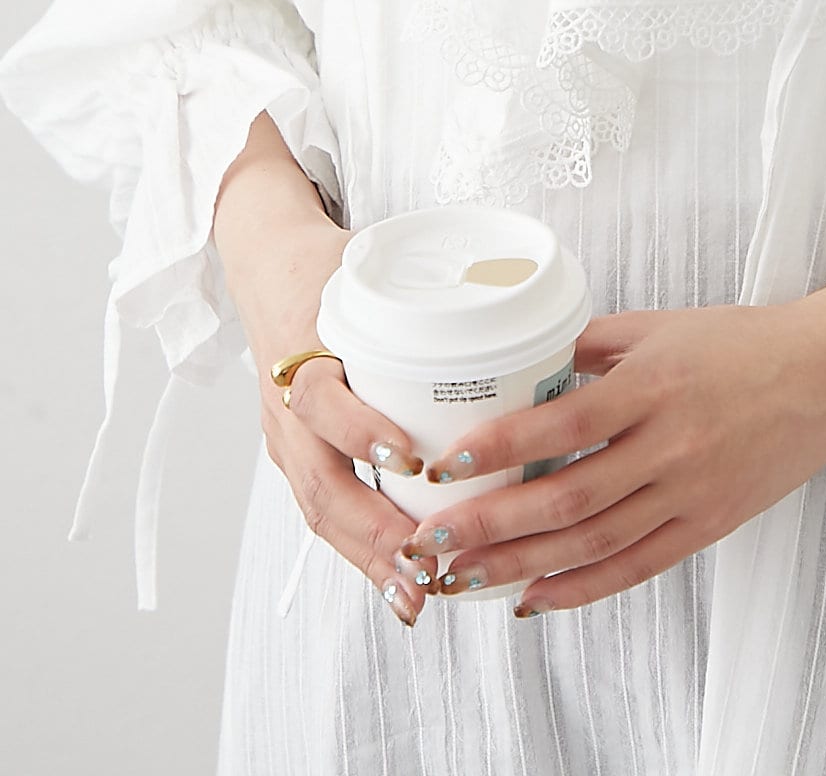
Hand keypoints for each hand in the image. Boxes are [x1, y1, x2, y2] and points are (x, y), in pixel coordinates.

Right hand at [236, 217, 435, 628]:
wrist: (268, 268)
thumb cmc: (334, 268)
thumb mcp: (372, 269)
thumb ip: (427, 290)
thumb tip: (518, 297)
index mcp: (304, 350)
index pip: (321, 400)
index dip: (363, 432)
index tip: (412, 459)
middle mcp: (287, 404)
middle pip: (319, 481)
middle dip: (374, 531)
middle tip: (427, 563)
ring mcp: (285, 439)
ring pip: (320, 510)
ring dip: (369, 557)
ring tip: (418, 595)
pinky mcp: (296, 458)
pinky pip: (325, 511)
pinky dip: (362, 550)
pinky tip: (401, 583)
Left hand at [391, 298, 825, 614]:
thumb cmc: (744, 341)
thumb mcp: (662, 326)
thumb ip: (592, 342)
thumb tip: (524, 359)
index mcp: (654, 386)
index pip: (563, 422)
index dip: (500, 446)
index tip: (446, 462)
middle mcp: (670, 445)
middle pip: (567, 497)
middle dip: (491, 523)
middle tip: (431, 539)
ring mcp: (691, 492)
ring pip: (593, 543)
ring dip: (522, 565)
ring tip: (463, 577)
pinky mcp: (709, 525)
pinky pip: (636, 566)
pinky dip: (582, 589)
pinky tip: (536, 598)